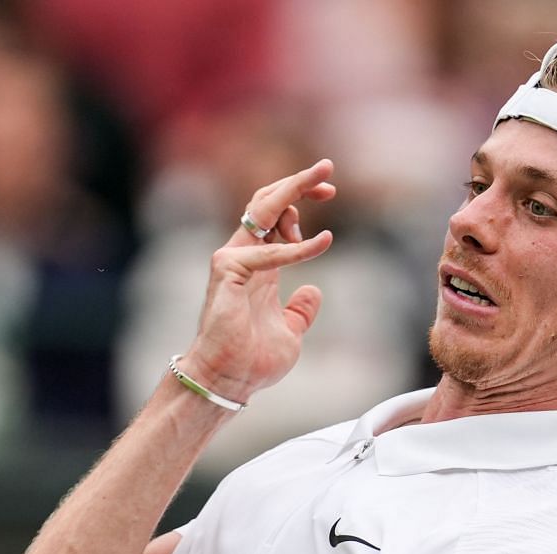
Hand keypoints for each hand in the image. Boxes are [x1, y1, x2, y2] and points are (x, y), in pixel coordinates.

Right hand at [181, 159, 337, 404]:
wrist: (229, 381)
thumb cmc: (253, 361)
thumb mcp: (290, 332)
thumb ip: (301, 310)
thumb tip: (313, 292)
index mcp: (260, 266)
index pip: (276, 218)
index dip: (300, 200)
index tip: (328, 193)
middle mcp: (244, 256)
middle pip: (267, 203)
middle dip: (298, 182)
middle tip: (327, 168)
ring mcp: (233, 260)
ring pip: (261, 210)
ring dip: (294, 190)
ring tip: (324, 179)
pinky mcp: (228, 271)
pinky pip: (268, 252)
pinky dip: (297, 248)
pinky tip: (322, 243)